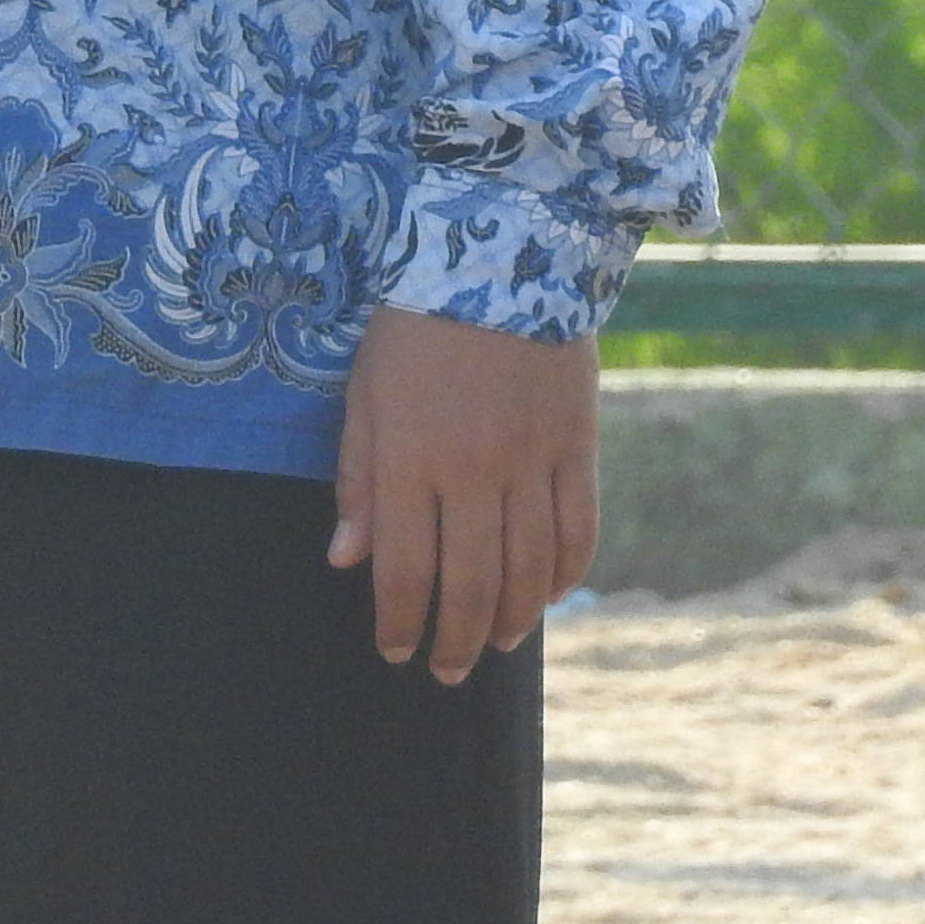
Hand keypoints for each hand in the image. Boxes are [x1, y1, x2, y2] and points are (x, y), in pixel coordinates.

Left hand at [329, 303, 597, 683]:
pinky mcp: (578, 444)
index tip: (395, 653)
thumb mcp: (366, 394)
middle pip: (472, 585)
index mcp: (411, 458)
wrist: (503, 252)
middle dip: (457, 641)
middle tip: (448, 671)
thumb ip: (359, 480)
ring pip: (529, 571)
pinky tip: (547, 596)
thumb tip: (346, 560)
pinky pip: (578, 529)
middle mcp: (474, 469)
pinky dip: (564, 574)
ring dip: (513, 621)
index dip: (400, 624)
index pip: (406, 571)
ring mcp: (533, 459)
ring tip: (497, 645)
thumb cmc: (415, 326)